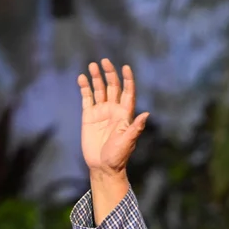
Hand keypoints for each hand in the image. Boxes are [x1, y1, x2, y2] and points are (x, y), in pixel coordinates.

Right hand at [79, 59, 149, 174]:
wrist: (103, 167)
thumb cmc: (118, 156)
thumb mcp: (127, 142)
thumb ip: (135, 128)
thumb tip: (146, 113)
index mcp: (125, 114)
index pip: (128, 93)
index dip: (128, 80)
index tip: (126, 67)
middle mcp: (113, 110)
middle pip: (113, 87)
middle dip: (110, 74)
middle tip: (105, 61)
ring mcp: (100, 112)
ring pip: (99, 90)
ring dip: (96, 77)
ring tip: (92, 65)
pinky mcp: (88, 116)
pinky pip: (87, 98)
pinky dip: (84, 88)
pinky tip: (82, 78)